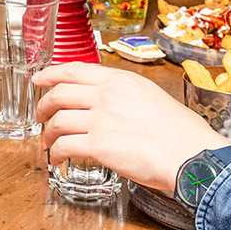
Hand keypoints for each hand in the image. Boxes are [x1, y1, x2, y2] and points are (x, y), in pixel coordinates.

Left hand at [33, 63, 229, 192]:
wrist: (192, 155)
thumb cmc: (180, 132)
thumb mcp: (151, 96)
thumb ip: (123, 94)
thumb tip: (103, 101)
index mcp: (120, 80)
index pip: (74, 70)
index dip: (50, 74)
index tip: (38, 79)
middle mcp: (107, 95)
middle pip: (59, 94)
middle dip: (43, 106)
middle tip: (41, 116)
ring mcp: (101, 120)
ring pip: (57, 121)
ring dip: (47, 134)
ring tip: (48, 143)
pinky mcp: (99, 145)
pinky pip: (64, 146)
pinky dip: (56, 154)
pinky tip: (58, 160)